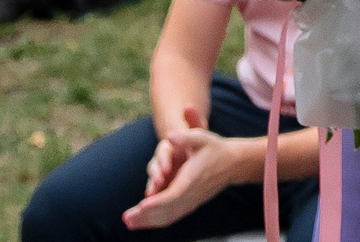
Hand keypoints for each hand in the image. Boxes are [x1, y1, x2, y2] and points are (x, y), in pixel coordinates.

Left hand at [124, 106, 236, 228]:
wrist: (233, 163)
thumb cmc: (214, 148)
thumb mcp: (202, 137)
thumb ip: (185, 136)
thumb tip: (169, 136)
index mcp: (192, 178)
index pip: (174, 194)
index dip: (158, 201)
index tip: (142, 205)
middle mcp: (191, 193)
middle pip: (167, 209)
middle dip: (146, 216)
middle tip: (126, 219)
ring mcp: (191, 201)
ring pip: (168, 216)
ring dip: (148, 221)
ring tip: (129, 223)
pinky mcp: (190, 204)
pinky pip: (172, 216)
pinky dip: (157, 221)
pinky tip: (142, 223)